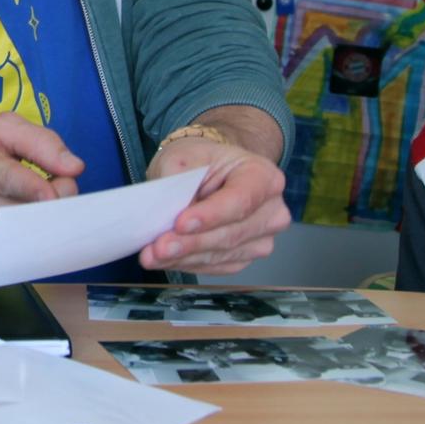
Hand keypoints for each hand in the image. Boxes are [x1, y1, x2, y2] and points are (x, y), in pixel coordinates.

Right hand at [0, 114, 82, 248]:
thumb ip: (41, 141)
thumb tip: (74, 167)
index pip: (7, 180)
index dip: (34, 189)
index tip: (53, 194)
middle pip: (27, 212)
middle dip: (57, 201)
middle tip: (61, 185)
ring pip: (27, 233)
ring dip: (47, 219)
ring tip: (44, 201)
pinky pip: (18, 249)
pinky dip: (33, 235)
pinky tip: (32, 219)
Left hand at [140, 140, 289, 274]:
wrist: (207, 172)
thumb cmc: (200, 161)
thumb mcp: (183, 156)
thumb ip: (177, 181)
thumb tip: (167, 214)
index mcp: (264, 177)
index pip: (241, 200)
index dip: (211, 215)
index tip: (181, 223)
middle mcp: (271, 211)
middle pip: (231, 234)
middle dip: (191, 243)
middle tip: (159, 246)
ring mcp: (261, 238)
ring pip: (221, 255)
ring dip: (184, 258)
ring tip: (153, 255)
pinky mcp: (244, 257)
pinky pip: (215, 266)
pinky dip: (187, 264)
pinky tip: (166, 260)